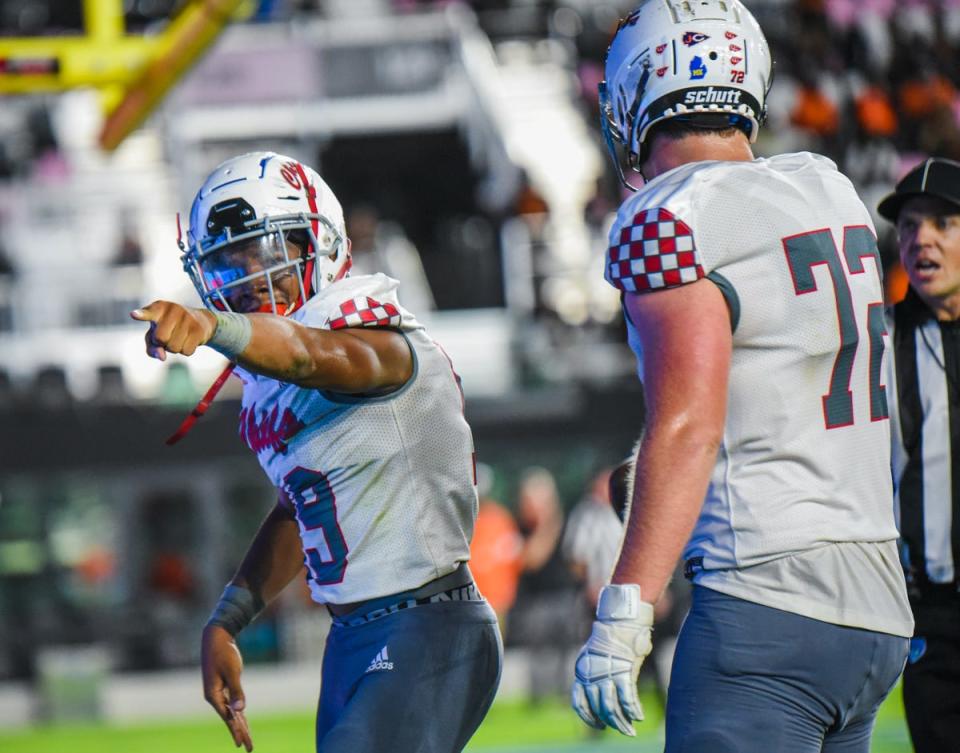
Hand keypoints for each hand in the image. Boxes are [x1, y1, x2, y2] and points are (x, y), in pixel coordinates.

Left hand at [130, 301, 216, 360]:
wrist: (202, 321)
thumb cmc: (171, 328)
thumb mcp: (156, 334)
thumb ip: (152, 347)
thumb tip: (162, 357)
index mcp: (159, 308)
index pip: (148, 312)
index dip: (141, 315)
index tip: (134, 314)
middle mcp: (173, 310)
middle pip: (160, 339)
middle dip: (163, 343)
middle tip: (169, 335)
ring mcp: (187, 318)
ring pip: (174, 347)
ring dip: (175, 348)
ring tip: (180, 337)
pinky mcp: (198, 329)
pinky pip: (186, 351)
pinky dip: (186, 351)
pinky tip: (189, 340)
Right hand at [202, 625, 252, 750]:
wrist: (216, 637)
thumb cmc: (224, 653)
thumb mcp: (232, 672)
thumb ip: (236, 691)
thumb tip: (239, 711)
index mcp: (212, 695)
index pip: (227, 717)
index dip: (236, 730)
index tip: (241, 743)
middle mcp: (214, 696)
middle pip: (229, 719)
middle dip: (240, 733)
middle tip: (249, 749)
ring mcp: (218, 692)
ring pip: (231, 713)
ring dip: (240, 726)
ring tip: (246, 741)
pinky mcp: (224, 686)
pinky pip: (232, 704)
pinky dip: (238, 714)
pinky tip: (242, 721)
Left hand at [572, 584, 653, 736]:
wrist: (622, 618)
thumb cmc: (613, 635)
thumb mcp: (597, 653)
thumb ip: (597, 671)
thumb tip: (606, 690)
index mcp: (582, 670)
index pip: (579, 702)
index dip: (588, 717)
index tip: (598, 726)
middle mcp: (591, 674)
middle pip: (598, 707)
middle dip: (610, 722)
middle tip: (622, 730)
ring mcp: (608, 673)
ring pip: (611, 707)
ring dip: (621, 722)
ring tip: (630, 729)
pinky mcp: (624, 671)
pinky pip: (627, 698)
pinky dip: (632, 710)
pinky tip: (638, 716)